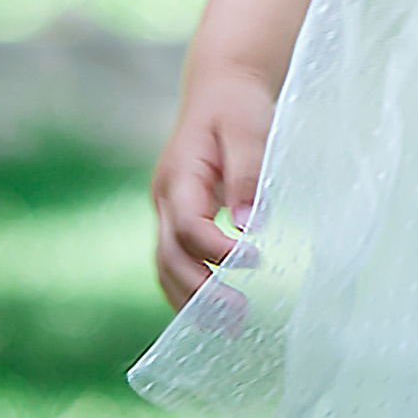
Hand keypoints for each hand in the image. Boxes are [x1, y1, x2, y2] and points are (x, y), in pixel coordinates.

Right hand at [153, 70, 278, 308]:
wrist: (219, 89)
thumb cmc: (237, 106)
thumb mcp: (248, 129)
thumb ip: (248, 174)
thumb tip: (250, 224)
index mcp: (180, 175)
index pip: (186, 225)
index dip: (214, 249)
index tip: (253, 259)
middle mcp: (165, 197)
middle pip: (168, 255)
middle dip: (199, 291)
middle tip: (239, 316)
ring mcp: (167, 209)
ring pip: (164, 265)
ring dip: (191, 300)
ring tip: (229, 328)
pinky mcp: (178, 217)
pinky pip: (174, 260)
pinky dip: (188, 290)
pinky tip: (214, 312)